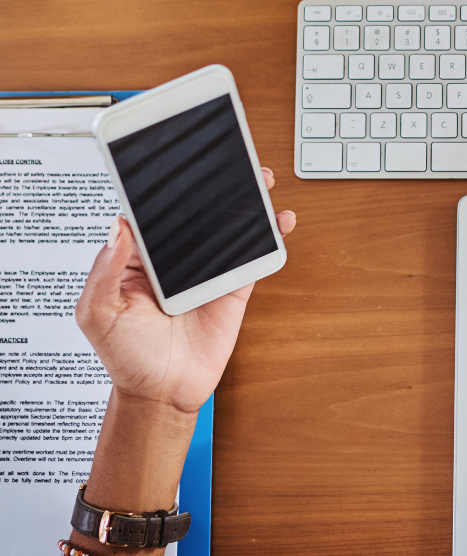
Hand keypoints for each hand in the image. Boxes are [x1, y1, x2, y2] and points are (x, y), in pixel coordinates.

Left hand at [75, 167, 295, 415]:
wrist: (163, 393)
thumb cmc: (125, 355)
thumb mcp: (98, 315)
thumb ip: (104, 272)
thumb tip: (117, 228)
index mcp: (140, 258)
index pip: (153, 213)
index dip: (164, 187)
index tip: (177, 162)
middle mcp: (175, 259)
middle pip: (198, 212)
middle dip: (215, 184)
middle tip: (229, 163)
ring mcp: (207, 271)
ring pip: (229, 228)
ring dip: (247, 203)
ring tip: (259, 181)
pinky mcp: (233, 287)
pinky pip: (254, 258)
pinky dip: (270, 238)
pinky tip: (280, 222)